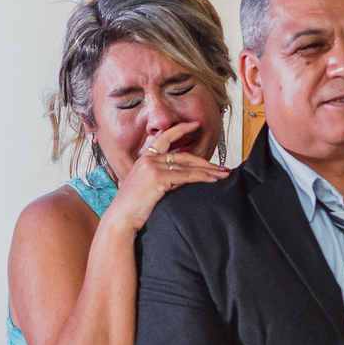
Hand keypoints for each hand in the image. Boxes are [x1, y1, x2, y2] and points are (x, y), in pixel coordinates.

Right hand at [104, 122, 229, 231]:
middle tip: (221, 167)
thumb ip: (162, 180)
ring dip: (208, 170)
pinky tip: (213, 179)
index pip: (164, 138)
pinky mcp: (157, 177)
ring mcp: (152, 166)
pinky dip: (202, 177)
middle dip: (204, 161)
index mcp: (143, 159)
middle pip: (183, 155)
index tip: (194, 124)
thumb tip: (182, 181)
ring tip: (223, 174)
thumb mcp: (147, 189)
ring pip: (187, 165)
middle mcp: (147, 159)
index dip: (180, 130)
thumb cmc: (132, 210)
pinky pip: (186, 176)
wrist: (120, 220)